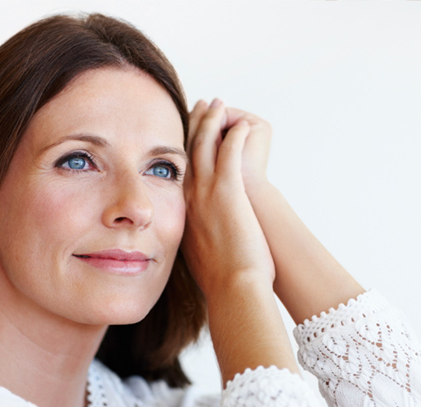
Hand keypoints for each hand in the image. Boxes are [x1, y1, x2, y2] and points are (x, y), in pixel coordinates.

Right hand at [182, 99, 274, 297]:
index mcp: (181, 212)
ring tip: (217, 104)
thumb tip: (201, 252)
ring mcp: (207, 192)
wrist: (233, 287)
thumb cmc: (222, 280)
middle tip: (198, 106)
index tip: (185, 133)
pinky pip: (230, 152)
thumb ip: (197, 246)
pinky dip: (235, 135)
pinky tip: (242, 125)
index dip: (180, 147)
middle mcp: (189, 197)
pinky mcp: (229, 190)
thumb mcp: (198, 260)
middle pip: (186, 150)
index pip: (177, 171)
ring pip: (204, 144)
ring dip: (211, 120)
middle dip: (192, 124)